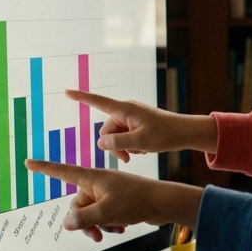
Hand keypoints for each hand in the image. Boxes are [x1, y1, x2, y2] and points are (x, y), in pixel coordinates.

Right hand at [24, 160, 202, 240]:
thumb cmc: (136, 202)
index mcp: (93, 177)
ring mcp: (108, 191)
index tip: (28, 162)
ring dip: (99, 224)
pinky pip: (104, 214)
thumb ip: (83, 218)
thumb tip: (66, 223)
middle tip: (95, 235)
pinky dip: (109, 223)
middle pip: (77, 203)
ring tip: (114, 230)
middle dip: (84, 221)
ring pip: (91, 212)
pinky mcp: (117, 200)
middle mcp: (98, 182)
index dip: (44, 169)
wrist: (164, 203)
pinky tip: (121, 228)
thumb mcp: (105, 212)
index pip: (62, 171)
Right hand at [65, 89, 217, 162]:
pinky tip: (144, 149)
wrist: (185, 133)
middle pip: (106, 130)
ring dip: (123, 148)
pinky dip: (131, 145)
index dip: (81, 97)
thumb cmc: (165, 135)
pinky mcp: (136, 124)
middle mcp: (125, 110)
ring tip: (139, 153)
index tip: (66, 91)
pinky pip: (125, 136)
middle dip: (113, 145)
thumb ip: (117, 143)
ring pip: (115, 136)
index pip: (98, 101)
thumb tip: (100, 143)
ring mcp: (131, 117)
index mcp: (124, 109)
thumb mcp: (139, 142)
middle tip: (126, 159)